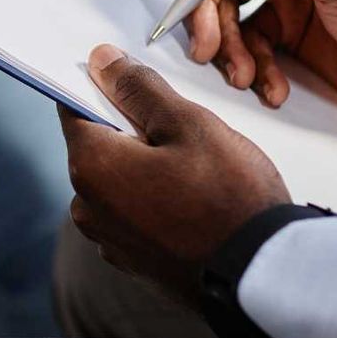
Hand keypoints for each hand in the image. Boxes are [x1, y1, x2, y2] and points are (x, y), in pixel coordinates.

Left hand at [62, 44, 288, 302]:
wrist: (262, 276)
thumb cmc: (229, 197)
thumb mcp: (188, 124)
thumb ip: (139, 89)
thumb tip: (101, 61)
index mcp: (91, 167)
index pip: (74, 108)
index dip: (103, 88)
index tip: (136, 84)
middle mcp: (88, 208)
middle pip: (99, 146)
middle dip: (132, 131)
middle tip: (184, 131)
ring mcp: (110, 240)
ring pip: (120, 182)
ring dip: (147, 167)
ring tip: (198, 171)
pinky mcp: (135, 263)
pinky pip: (135, 215)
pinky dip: (156, 201)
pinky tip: (196, 202)